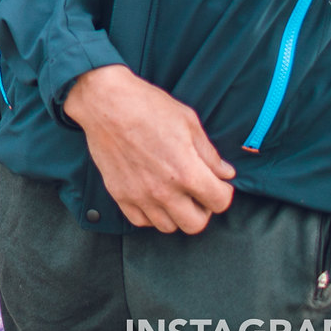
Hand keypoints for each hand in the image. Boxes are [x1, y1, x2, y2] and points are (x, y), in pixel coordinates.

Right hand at [62, 64, 236, 233]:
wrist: (105, 103)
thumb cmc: (147, 106)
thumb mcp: (188, 122)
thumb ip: (209, 153)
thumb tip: (225, 173)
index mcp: (187, 172)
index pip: (219, 202)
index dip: (223, 192)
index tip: (218, 183)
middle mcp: (164, 191)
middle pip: (195, 224)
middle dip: (203, 209)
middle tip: (198, 192)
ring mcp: (140, 196)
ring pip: (168, 227)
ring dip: (176, 213)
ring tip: (175, 194)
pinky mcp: (119, 194)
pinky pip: (141, 221)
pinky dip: (151, 214)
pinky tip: (153, 196)